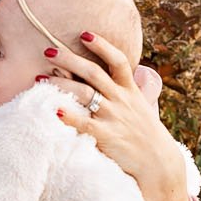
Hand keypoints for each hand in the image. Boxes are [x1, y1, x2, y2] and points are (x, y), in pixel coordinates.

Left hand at [46, 31, 190, 200]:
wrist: (159, 166)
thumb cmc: (147, 137)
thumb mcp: (142, 108)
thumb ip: (128, 92)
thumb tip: (116, 78)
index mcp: (131, 91)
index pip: (118, 60)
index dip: (102, 45)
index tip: (84, 33)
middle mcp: (121, 100)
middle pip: (93, 72)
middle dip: (69, 58)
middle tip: (48, 50)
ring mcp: (114, 118)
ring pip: (84, 92)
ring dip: (60, 82)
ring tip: (40, 77)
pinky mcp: (106, 137)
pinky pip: (83, 123)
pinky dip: (68, 115)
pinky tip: (52, 109)